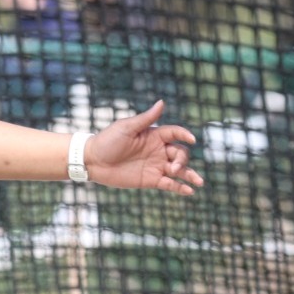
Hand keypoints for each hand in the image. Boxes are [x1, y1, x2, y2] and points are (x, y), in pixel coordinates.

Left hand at [85, 101, 202, 194]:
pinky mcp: (150, 180)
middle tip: (174, 167)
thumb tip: (162, 102)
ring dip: (190, 175)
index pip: (175, 133)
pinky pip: (169, 184)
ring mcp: (155, 166)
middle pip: (180, 153)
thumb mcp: (126, 128)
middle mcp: (158, 150)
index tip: (192, 139)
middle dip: (182, 159)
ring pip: (179, 170)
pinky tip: (189, 192)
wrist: (93, 161)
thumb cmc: (107, 141)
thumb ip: (146, 118)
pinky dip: (179, 188)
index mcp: (154, 135)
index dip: (185, 135)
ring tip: (199, 182)